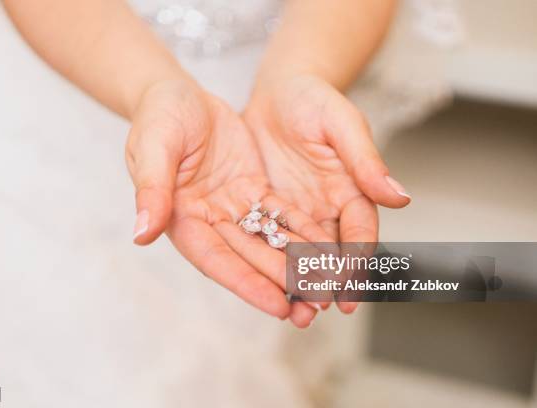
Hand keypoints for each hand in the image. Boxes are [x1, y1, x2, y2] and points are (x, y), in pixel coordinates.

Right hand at [126, 78, 321, 327]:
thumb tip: (142, 234)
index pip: (215, 259)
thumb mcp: (154, 145)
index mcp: (180, 218)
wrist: (177, 92)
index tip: (278, 306)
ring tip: (330, 284)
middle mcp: (208, 221)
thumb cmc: (158, 116)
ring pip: (270, 240)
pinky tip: (330, 247)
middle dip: (282, 281)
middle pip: (249, 257)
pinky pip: (281, 214)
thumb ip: (152, 188)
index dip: (246, 283)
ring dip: (298, 263)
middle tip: (317, 304)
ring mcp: (232, 208)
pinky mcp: (252, 191)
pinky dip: (304, 231)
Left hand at [244, 75, 410, 312]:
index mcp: (352, 190)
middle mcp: (328, 207)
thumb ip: (365, 160)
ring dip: (300, 284)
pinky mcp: (270, 209)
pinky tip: (266, 286)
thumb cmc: (313, 99)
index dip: (356, 262)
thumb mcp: (340, 123)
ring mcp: (299, 211)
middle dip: (327, 284)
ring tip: (294, 313)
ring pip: (302, 255)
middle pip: (332, 253)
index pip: (358, 233)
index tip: (351, 289)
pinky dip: (271, 265)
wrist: (277, 92)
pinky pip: (271, 241)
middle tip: (318, 310)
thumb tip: (402, 197)